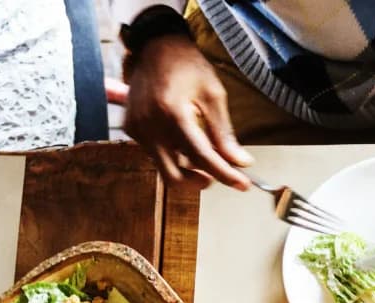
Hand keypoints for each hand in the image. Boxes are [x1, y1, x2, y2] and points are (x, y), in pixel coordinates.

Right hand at [123, 34, 252, 190]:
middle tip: (219, 175)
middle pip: (174, 176)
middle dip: (199, 181)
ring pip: (164, 166)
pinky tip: (185, 139)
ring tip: (204, 151)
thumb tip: (241, 162)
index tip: (243, 184)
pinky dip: (173, 154)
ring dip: (187, 167)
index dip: (225, 175)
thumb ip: (224, 133)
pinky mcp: (131, 128)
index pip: (201, 158)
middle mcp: (150, 126)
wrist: (155, 46)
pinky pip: (154, 153)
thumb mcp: (213, 95)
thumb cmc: (187, 65)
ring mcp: (137, 128)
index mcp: (172, 114)